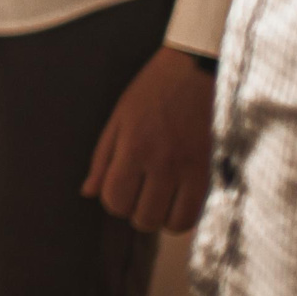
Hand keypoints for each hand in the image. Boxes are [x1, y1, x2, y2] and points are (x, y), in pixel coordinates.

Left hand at [82, 46, 216, 232]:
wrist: (194, 72)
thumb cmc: (151, 92)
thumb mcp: (118, 119)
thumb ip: (102, 159)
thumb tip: (87, 192)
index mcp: (132, 146)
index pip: (114, 199)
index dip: (113, 200)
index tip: (120, 187)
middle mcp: (159, 162)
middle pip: (141, 218)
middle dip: (135, 212)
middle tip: (140, 193)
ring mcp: (186, 169)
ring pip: (168, 223)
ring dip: (160, 217)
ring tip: (159, 198)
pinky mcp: (208, 171)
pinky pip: (193, 215)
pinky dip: (183, 216)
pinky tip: (178, 200)